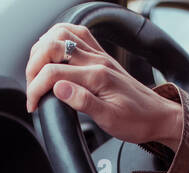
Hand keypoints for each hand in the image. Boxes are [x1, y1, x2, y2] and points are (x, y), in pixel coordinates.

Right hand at [25, 22, 183, 149]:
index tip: (32, 105)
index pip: (53, 73)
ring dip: (42, 48)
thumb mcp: (110, 119)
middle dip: (32, 65)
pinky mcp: (100, 56)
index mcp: (97, 76)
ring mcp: (99, 55)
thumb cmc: (136, 121)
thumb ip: (83, 102)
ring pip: (62, 34)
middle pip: (52, 46)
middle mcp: (97, 60)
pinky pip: (76, 34)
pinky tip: (53, 52)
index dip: (35, 89)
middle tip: (31, 87)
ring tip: (36, 70)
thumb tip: (58, 88)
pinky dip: (58, 38)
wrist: (157, 117)